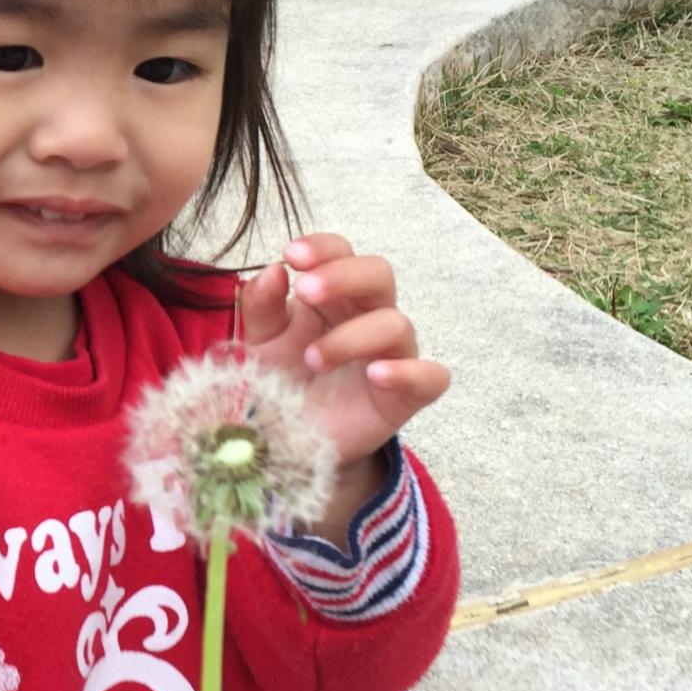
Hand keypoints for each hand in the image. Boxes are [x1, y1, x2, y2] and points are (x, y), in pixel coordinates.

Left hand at [238, 235, 448, 525]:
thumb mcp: (260, 342)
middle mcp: (366, 317)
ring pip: (397, 323)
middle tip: (306, 291)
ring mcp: (390, 355)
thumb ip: (261, 306)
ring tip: (312, 358)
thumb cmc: (280, 381)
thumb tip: (273, 270)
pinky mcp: (405, 395)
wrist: (287, 443)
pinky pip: (431, 376)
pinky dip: (409, 372)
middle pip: (378, 274)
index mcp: (332, 296)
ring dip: (353, 335)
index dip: (323, 247)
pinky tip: (376, 374)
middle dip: (343, 276)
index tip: (291, 255)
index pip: (341, 253)